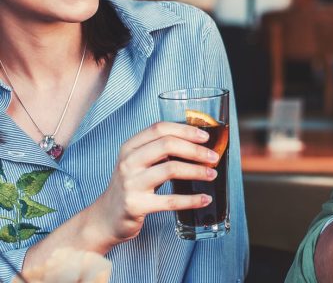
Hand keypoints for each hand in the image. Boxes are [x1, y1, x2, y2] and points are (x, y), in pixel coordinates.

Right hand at [88, 122, 218, 245]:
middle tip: (213, 157)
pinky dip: (191, 200)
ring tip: (212, 174)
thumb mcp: (138, 162)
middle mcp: (128, 161)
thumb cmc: (130, 186)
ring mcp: (131, 183)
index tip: (205, 136)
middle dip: (196, 150)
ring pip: (171, 169)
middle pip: (167, 144)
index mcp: (130, 147)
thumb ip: (160, 150)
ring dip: (197, 171)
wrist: (105, 218)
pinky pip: (170, 201)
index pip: (159, 128)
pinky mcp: (136, 205)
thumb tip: (197, 143)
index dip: (185, 130)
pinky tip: (204, 199)